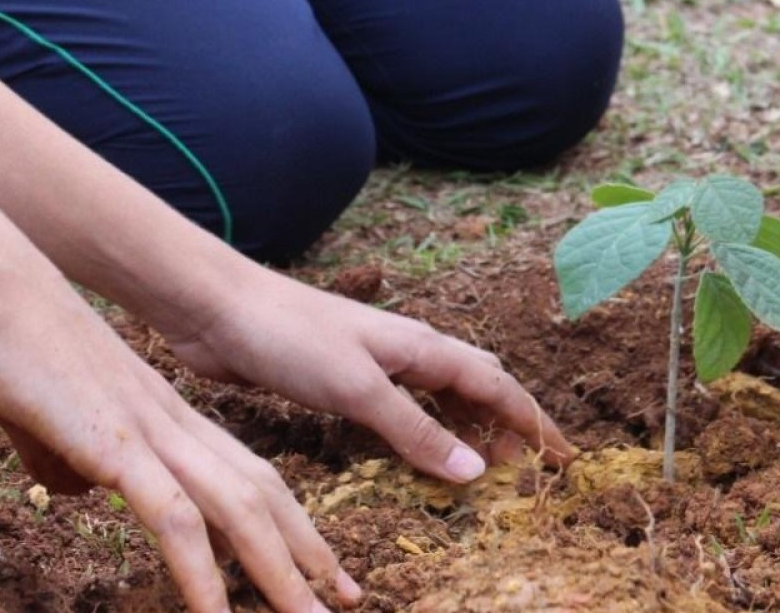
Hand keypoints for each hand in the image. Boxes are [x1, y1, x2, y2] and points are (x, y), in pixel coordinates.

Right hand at [0, 175, 359, 612]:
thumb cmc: (3, 334)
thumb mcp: (49, 409)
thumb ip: (72, 453)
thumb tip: (80, 488)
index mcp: (166, 412)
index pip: (249, 472)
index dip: (290, 521)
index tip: (321, 565)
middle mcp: (173, 421)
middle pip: (262, 493)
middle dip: (306, 553)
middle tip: (345, 600)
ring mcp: (148, 431)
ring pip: (238, 511)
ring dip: (275, 574)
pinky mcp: (113, 443)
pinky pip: (172, 519)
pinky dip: (200, 574)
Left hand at [165, 268, 573, 482]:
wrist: (216, 308)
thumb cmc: (289, 335)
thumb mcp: (359, 389)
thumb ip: (416, 430)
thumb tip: (478, 471)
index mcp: (423, 346)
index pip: (497, 387)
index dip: (532, 422)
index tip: (562, 457)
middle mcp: (407, 352)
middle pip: (478, 387)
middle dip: (509, 424)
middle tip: (529, 467)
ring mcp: (375, 364)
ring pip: (442, 397)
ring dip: (469, 429)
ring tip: (484, 467)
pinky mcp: (342, 380)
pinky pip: (403, 409)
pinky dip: (426, 431)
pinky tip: (419, 451)